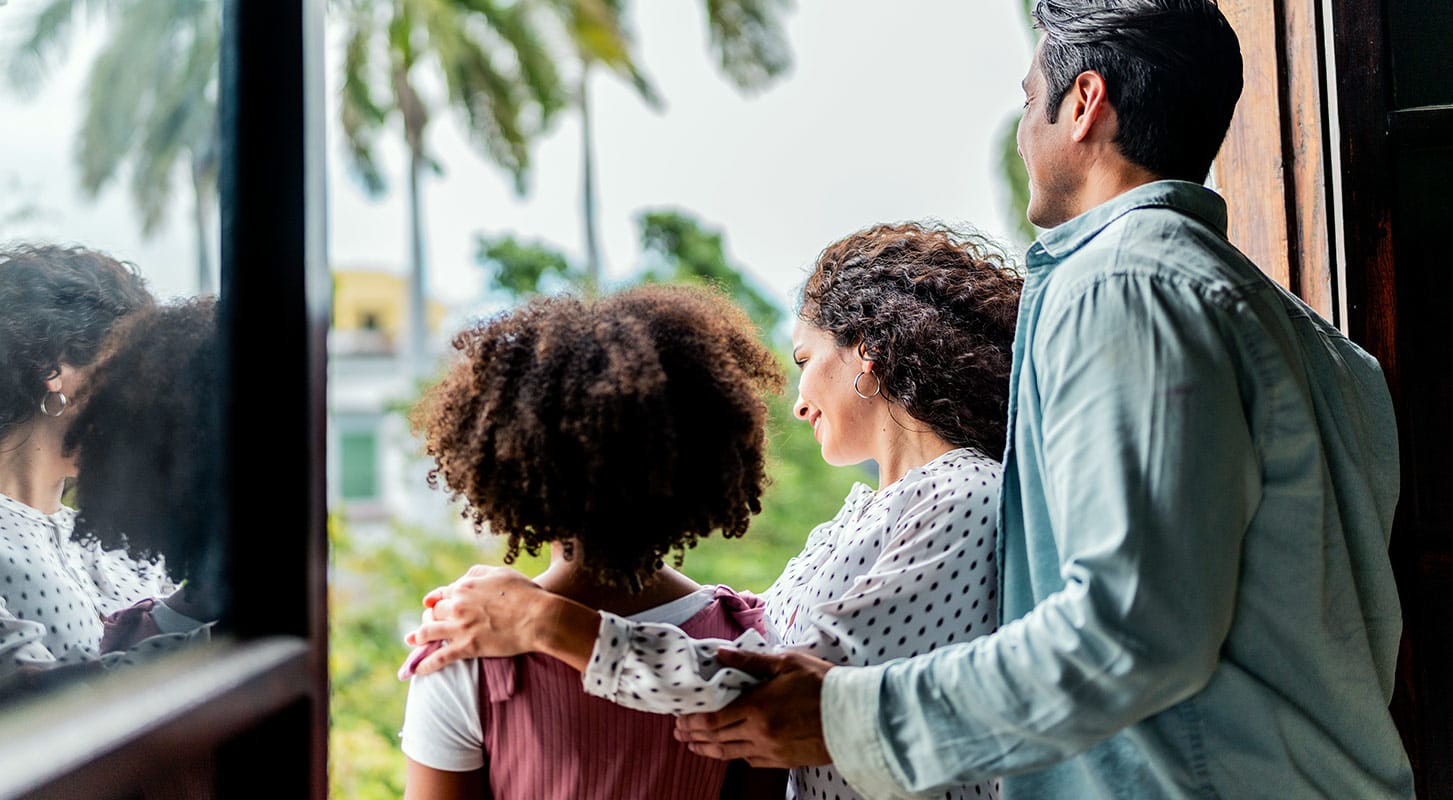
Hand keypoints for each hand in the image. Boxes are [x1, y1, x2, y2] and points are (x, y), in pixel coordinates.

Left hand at [402, 564, 547, 675]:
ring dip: (418, 637)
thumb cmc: (525, 593)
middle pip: (433, 612)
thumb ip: (479, 572)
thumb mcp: (500, 573)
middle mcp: (457, 605)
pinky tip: (416, 670)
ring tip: (412, 641)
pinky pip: (440, 658)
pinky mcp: (467, 647)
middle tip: (424, 623)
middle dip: (427, 617)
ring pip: (429, 632)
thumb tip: (466, 577)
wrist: (538, 617)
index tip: (431, 604)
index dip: (436, 599)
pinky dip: (426, 664)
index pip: (443, 592)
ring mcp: (460, 627)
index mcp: (465, 586)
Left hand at [673, 649, 833, 768]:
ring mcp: (770, 751)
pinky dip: (732, 755)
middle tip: (679, 730)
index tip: (680, 716)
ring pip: (729, 754)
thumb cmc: (822, 684)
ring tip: (692, 744)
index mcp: (757, 707)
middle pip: (715, 738)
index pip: (712, 718)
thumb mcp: (786, 663)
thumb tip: (720, 654)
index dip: (692, 719)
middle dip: (693, 735)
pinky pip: (749, 761)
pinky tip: (726, 749)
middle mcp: (759, 733)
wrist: (854, 716)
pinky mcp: (782, 761)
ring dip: (707, 749)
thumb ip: (749, 661)